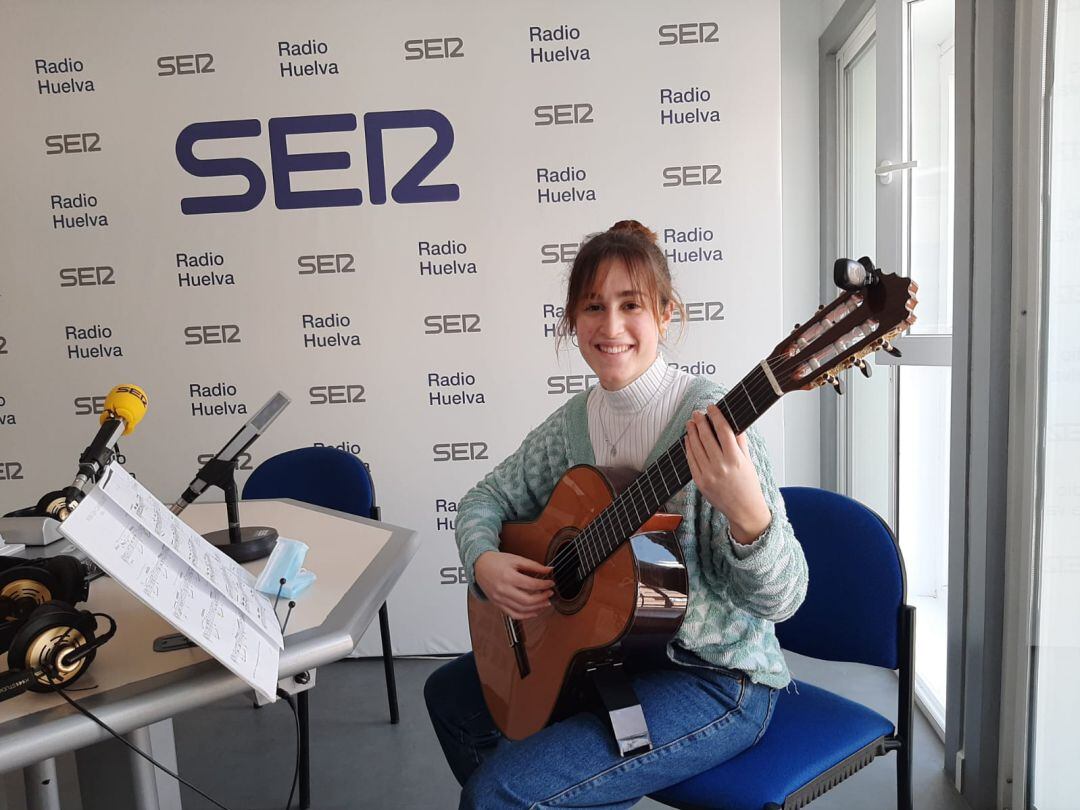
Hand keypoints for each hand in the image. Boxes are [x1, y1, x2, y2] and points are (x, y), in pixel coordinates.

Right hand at [474, 551, 554, 619]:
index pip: (531, 585)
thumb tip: (549, 569)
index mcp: (508, 576)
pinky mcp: (498, 604)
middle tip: (550, 593)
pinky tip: (534, 612)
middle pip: (527, 600)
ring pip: (522, 609)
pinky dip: (525, 616)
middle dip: (542, 598)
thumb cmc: (496, 561)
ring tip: (545, 602)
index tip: (551, 583)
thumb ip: (533, 565)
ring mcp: (499, 599)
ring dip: (537, 608)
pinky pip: (513, 614)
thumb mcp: (516, 559)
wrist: (479, 566)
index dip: (544, 585)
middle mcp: (503, 590)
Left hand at [684, 405, 771, 543]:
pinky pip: (690, 460)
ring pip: (695, 447)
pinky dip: (688, 448)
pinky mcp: (700, 482)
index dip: (716, 416)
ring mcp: (708, 474)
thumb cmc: (748, 486)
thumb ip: (740, 442)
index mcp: (735, 459)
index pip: (723, 430)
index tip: (711, 408)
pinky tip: (688, 439)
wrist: (744, 510)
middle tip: (697, 413)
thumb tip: (733, 424)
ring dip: (692, 432)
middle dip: (700, 421)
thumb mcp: (748, 461)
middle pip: (706, 436)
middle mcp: (720, 466)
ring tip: (691, 424)